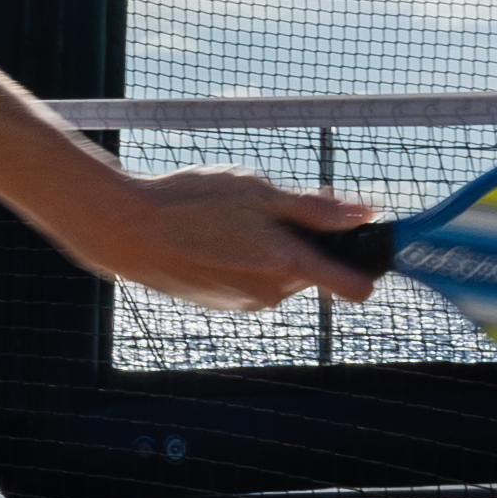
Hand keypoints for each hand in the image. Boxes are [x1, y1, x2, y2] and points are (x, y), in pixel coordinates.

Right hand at [62, 164, 380, 311]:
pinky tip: (215, 236)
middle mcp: (273, 294)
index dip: (367, 263)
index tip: (362, 238)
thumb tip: (368, 214)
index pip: (356, 288)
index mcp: (289, 266)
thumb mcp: (260, 191)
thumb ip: (316, 209)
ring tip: (232, 219)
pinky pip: (254, 281)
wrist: (128, 232)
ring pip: (282, 275)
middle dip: (304, 242)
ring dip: (272, 248)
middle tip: (269, 207)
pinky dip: (246, 259)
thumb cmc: (192, 203)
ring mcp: (247, 303)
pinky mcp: (224, 305)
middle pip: (315, 271)